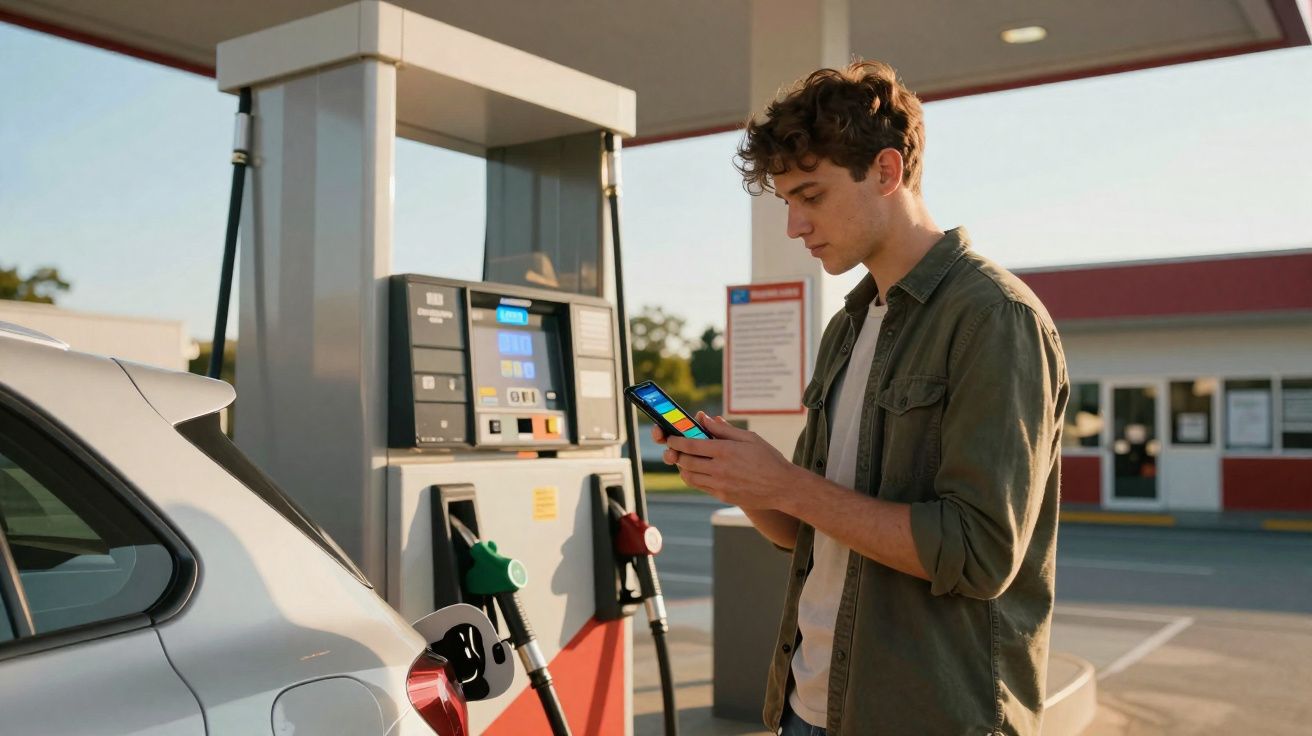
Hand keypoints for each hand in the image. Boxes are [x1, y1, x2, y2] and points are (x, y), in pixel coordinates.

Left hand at [663, 412, 797, 509]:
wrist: (782, 487)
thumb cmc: (768, 458)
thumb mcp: (749, 438)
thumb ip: (724, 429)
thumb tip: (704, 419)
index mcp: (725, 451)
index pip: (690, 445)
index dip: (676, 441)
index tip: (671, 438)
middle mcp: (720, 469)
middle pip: (685, 462)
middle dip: (677, 455)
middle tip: (676, 450)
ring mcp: (720, 485)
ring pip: (689, 477)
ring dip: (684, 468)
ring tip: (686, 461)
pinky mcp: (722, 496)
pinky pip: (700, 487)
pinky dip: (695, 478)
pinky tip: (699, 472)